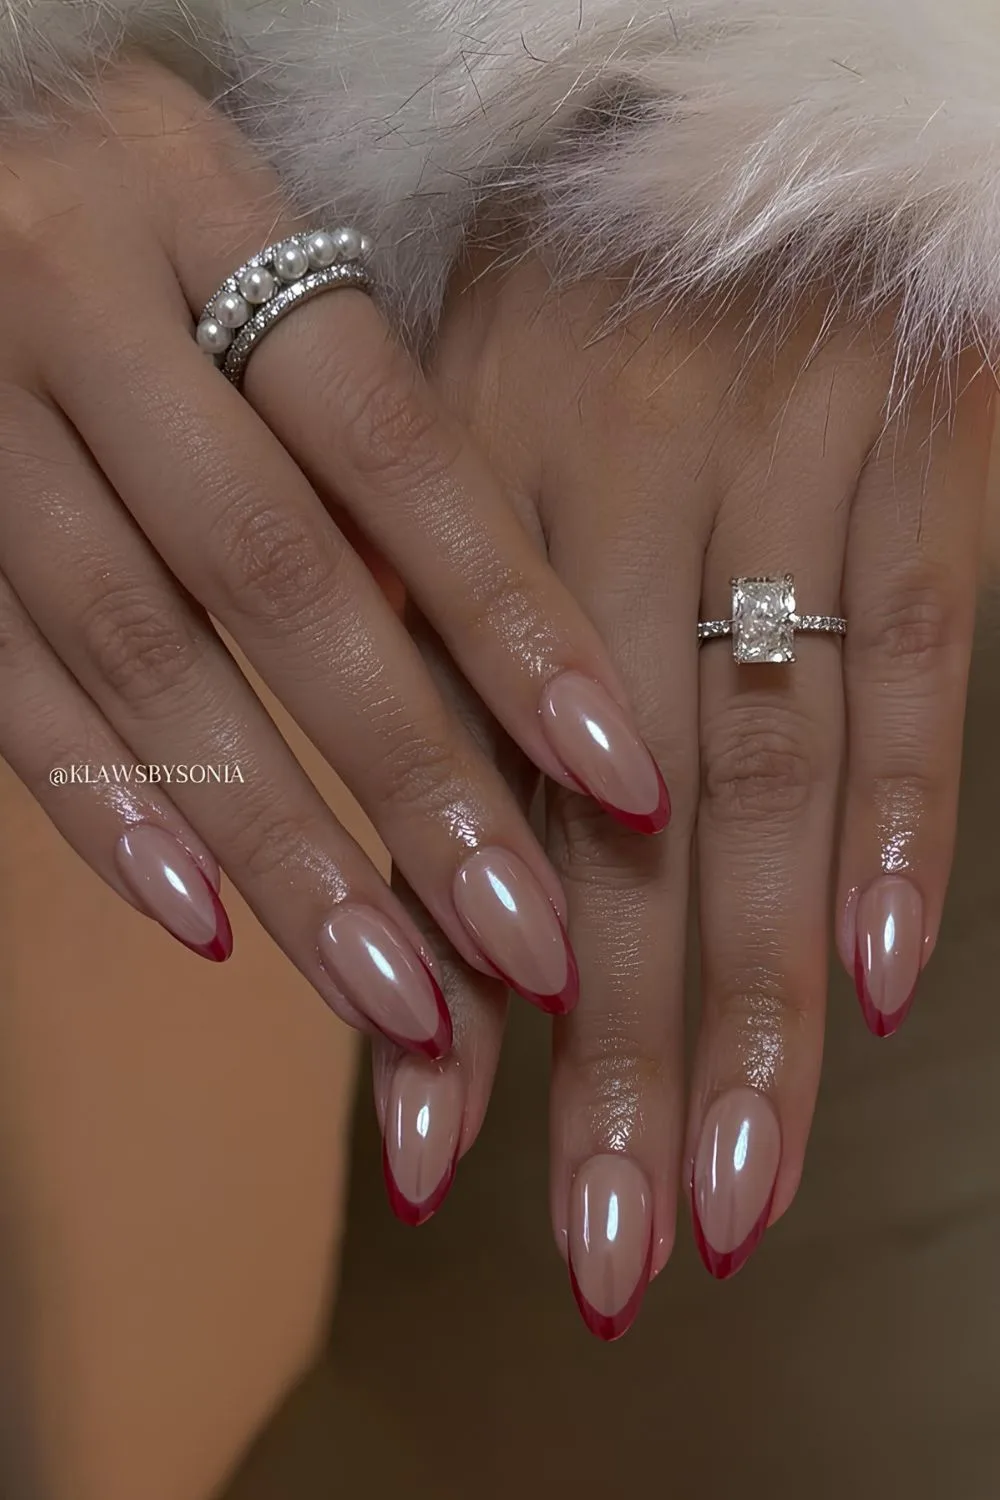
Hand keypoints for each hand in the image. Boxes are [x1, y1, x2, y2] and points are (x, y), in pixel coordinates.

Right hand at [0, 62, 669, 1049]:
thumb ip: (341, 419)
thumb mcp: (232, 249)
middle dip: (413, 780)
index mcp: (197, 200)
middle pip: (279, 576)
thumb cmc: (111, 217)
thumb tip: (467, 642)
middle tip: (525, 944)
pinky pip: (1, 681)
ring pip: (142, 657)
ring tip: (395, 994)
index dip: (513, 622)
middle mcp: (72, 294)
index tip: (624, 780)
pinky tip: (206, 922)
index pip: (394, 445)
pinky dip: (106, 808)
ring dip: (280, 844)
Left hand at [374, 251, 993, 1331]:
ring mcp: (772, 457)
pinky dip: (908, 817)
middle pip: (609, 825)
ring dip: (747, 997)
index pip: (451, 791)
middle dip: (604, 1057)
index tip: (432, 1172)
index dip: (445, 987)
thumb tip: (442, 909)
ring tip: (730, 1190)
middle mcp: (599, 483)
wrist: (728, 97)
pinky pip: (921, 644)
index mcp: (455, 495)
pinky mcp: (917, 440)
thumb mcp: (463, 448)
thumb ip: (448, 664)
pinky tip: (886, 984)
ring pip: (758, 769)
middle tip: (606, 1250)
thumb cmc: (572, 301)